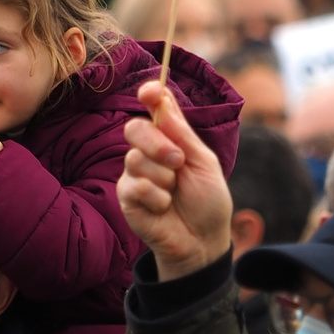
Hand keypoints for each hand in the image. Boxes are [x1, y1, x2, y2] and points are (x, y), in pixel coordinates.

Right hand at [118, 78, 233, 278]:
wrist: (203, 241)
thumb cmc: (207, 200)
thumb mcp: (204, 163)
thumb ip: (183, 134)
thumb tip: (163, 100)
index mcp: (170, 137)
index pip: (155, 108)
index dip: (150, 94)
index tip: (150, 92)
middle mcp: (148, 151)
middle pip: (135, 128)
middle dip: (157, 143)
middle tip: (178, 161)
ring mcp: (134, 174)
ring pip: (135, 159)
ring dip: (164, 178)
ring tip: (174, 193)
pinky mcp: (126, 197)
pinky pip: (135, 186)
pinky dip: (156, 198)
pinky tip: (163, 208)